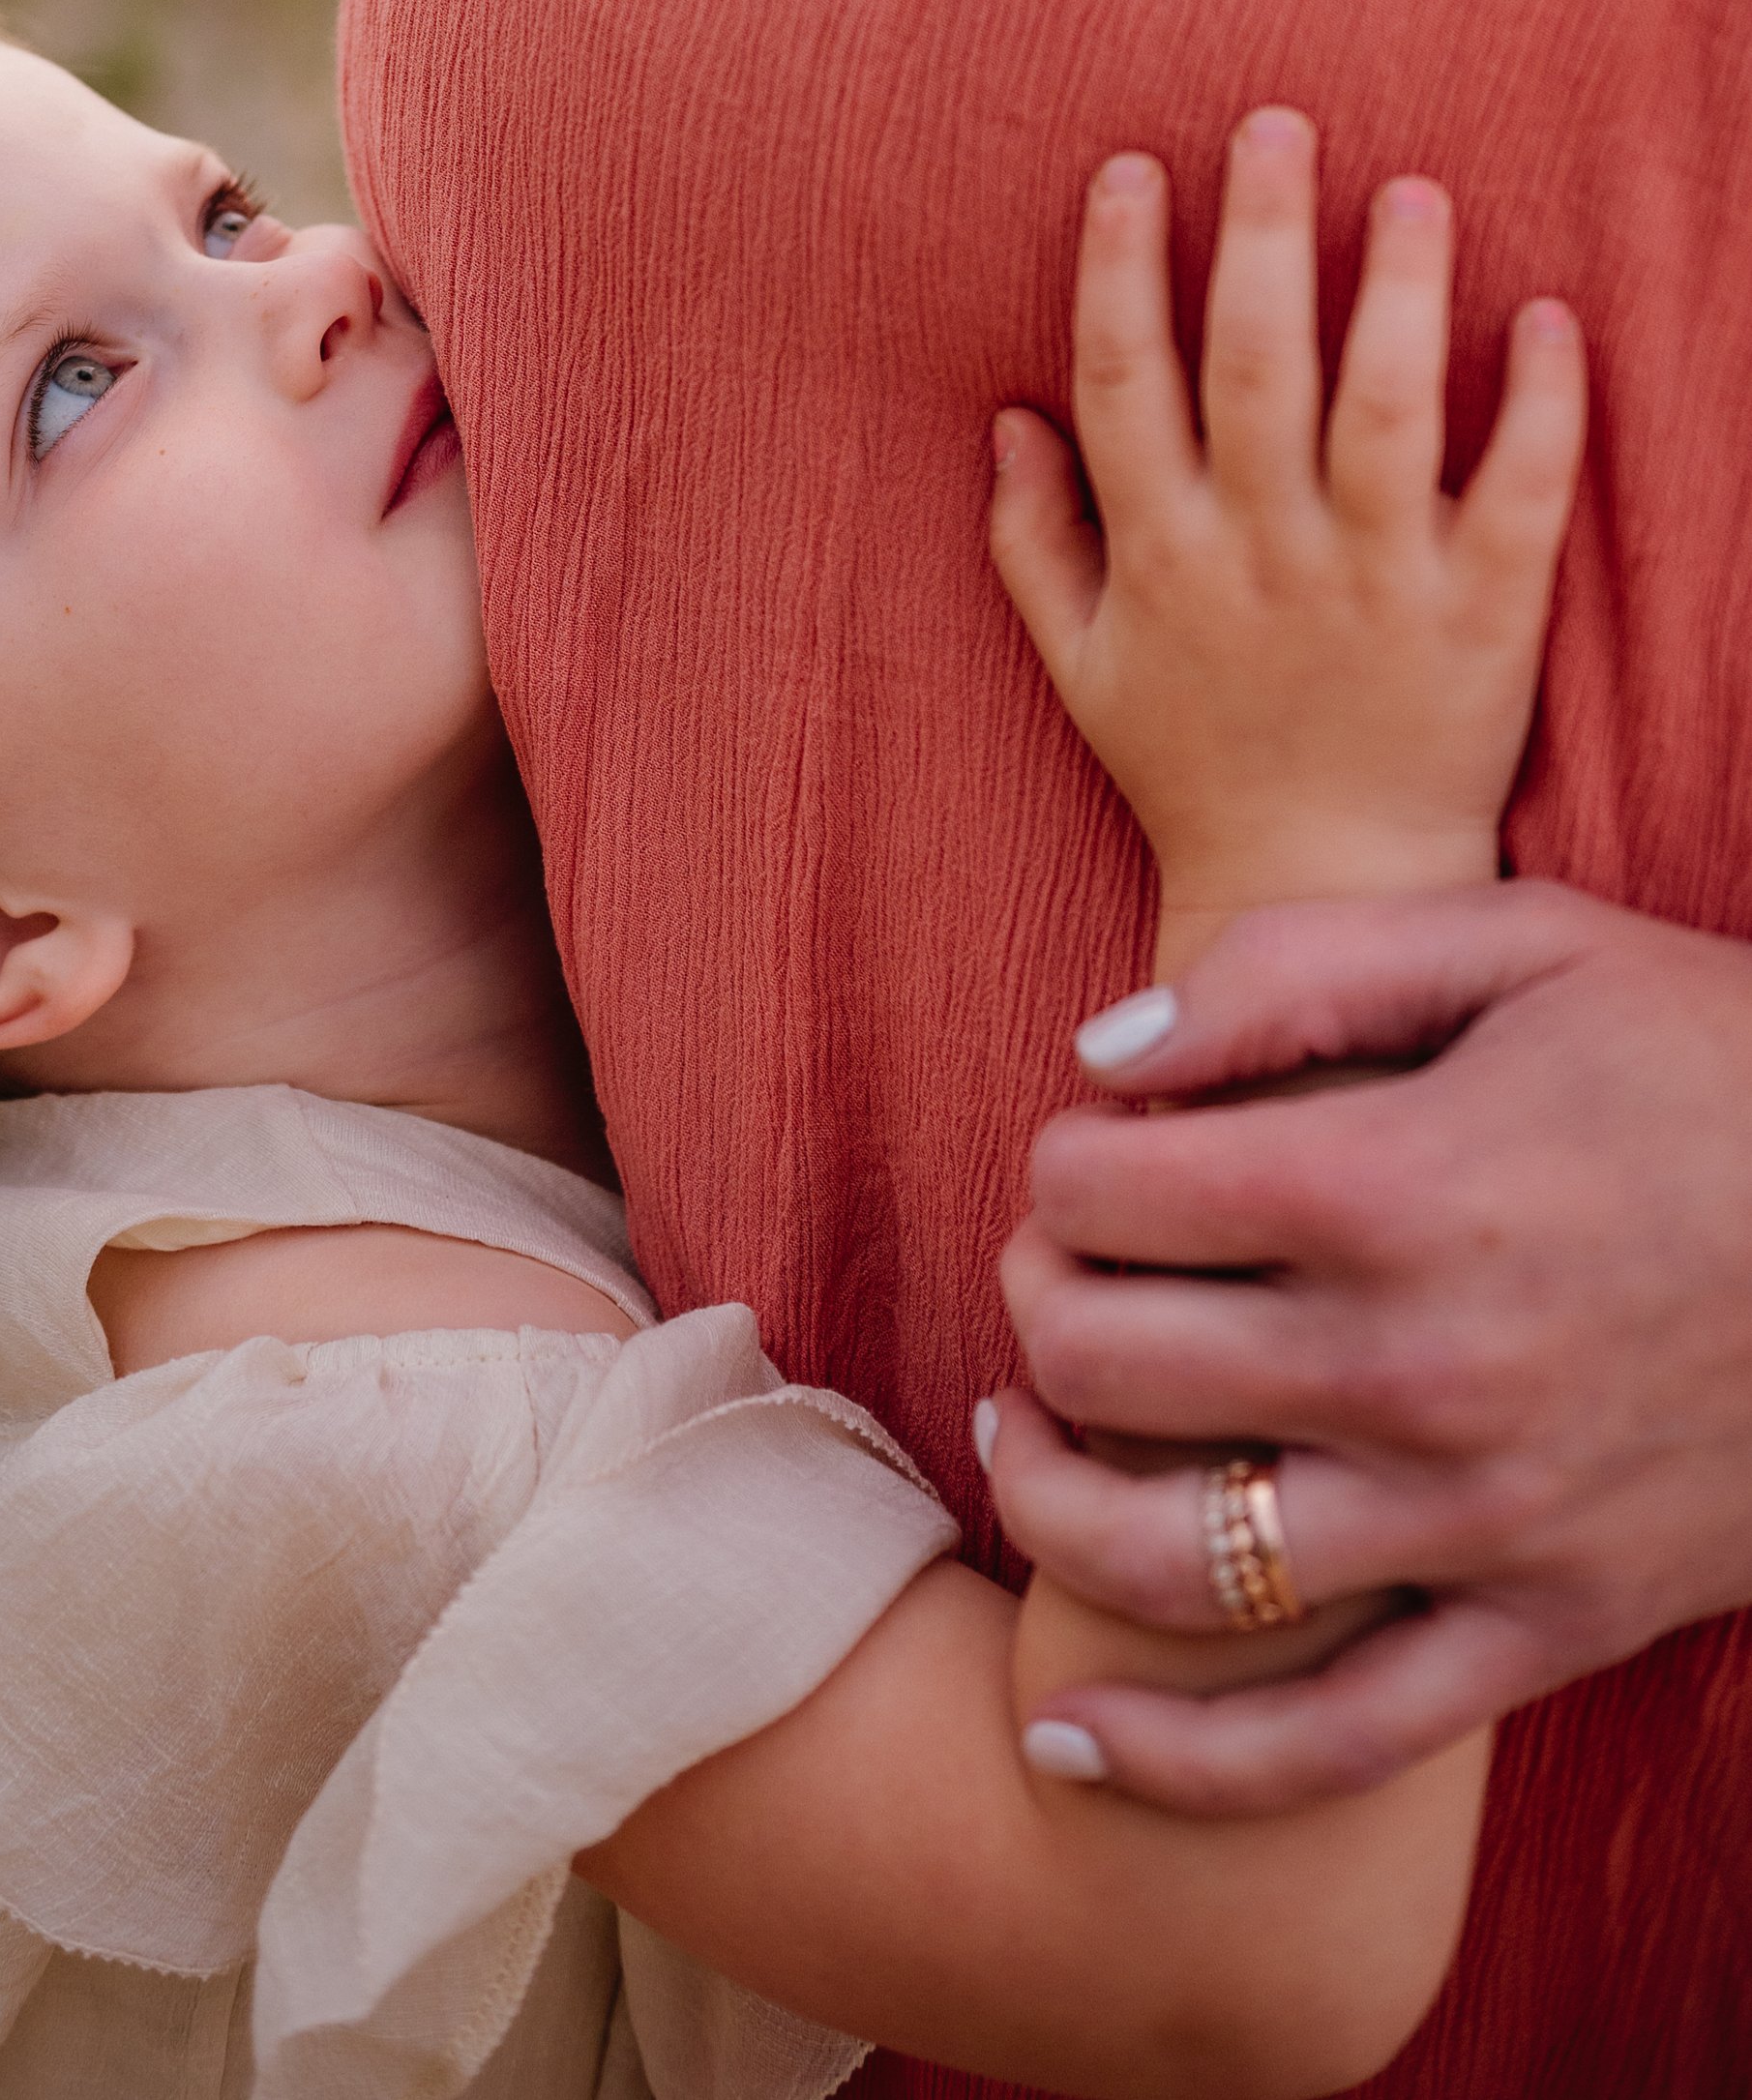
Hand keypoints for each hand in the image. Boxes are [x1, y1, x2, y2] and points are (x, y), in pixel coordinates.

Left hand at [984, 881, 1751, 1810]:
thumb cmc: (1711, 1060)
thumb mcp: (1518, 939)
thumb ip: (1292, 970)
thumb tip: (1103, 1054)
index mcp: (1397, 1183)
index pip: (1104, 1196)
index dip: (1065, 1161)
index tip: (1105, 1147)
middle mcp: (1416, 1367)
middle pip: (1102, 1364)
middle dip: (1040, 1298)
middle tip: (1067, 1263)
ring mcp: (1479, 1520)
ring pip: (1163, 1563)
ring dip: (1048, 1500)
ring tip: (1023, 1438)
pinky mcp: (1548, 1628)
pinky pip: (1329, 1744)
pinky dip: (1180, 1765)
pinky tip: (1067, 1740)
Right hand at [988, 110, 1585, 956]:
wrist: (1323, 893)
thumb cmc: (1189, 768)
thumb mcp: (1077, 664)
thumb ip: (1033, 538)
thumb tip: (1007, 414)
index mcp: (1160, 556)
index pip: (1123, 383)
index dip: (1118, 269)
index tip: (1129, 168)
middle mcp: (1263, 560)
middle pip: (1254, 369)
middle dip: (1259, 234)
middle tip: (1279, 122)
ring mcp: (1377, 589)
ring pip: (1386, 415)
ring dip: (1396, 294)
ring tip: (1412, 189)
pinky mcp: (1483, 623)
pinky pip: (1517, 498)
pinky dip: (1538, 406)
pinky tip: (1546, 315)